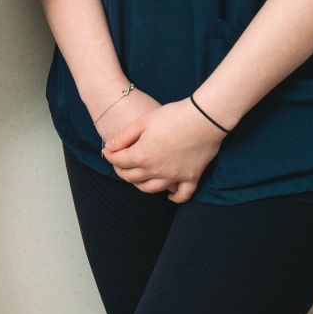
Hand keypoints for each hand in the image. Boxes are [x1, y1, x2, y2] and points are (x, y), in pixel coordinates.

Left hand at [102, 95, 225, 202]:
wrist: (204, 118)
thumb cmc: (173, 115)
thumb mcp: (143, 121)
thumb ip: (123, 136)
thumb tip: (109, 147)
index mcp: (142, 156)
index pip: (119, 162)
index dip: (110, 156)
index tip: (108, 151)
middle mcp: (156, 171)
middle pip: (132, 178)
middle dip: (122, 170)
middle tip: (120, 163)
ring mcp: (174, 177)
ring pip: (151, 189)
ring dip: (141, 185)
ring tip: (138, 177)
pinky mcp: (191, 177)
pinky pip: (182, 195)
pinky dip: (174, 197)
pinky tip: (169, 194)